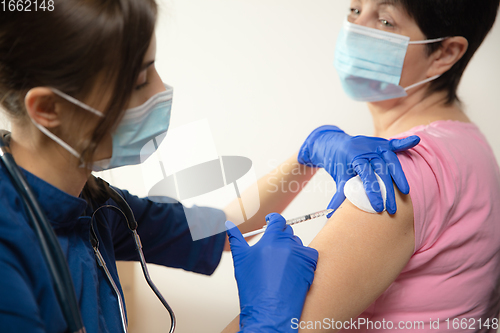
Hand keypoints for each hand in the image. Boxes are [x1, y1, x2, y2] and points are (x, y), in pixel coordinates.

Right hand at [226, 213, 317, 332]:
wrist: (269, 311)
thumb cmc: (254, 288)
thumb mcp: (240, 260)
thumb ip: (236, 239)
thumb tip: (228, 225)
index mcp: (271, 240)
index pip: (277, 220)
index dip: (274, 219)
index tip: (271, 221)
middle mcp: (288, 244)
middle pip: (287, 231)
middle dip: (280, 236)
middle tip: (273, 248)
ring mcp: (301, 254)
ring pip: (297, 243)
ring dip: (290, 248)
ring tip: (280, 264)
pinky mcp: (310, 265)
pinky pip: (309, 254)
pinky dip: (302, 258)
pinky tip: (292, 268)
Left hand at [298, 125, 419, 214]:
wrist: (334, 144)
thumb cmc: (338, 163)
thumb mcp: (339, 177)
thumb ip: (338, 195)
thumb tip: (331, 215)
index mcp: (354, 158)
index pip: (366, 176)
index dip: (373, 192)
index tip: (379, 208)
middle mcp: (366, 150)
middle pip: (381, 170)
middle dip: (388, 191)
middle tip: (392, 209)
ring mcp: (375, 145)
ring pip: (391, 160)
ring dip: (399, 176)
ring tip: (405, 192)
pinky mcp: (381, 143)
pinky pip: (394, 143)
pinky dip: (405, 142)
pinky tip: (415, 141)